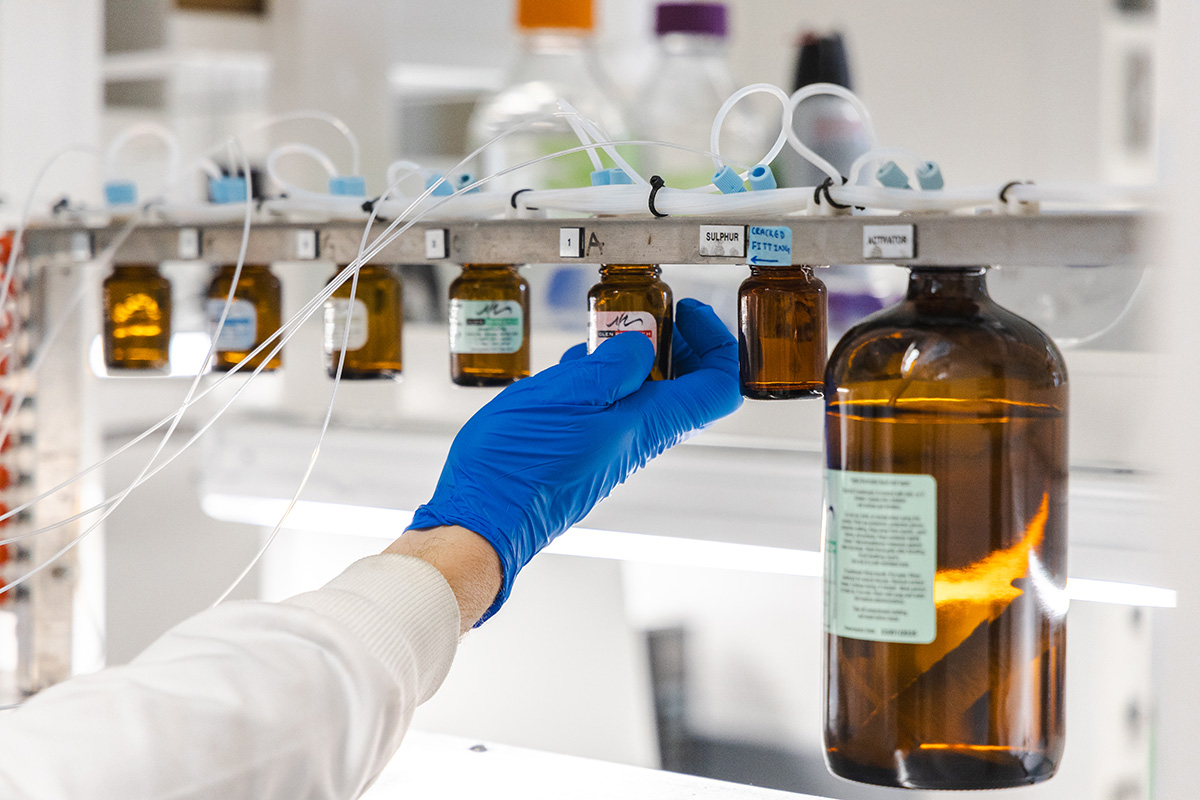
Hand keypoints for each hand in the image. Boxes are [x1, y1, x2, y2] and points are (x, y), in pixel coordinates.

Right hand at [406, 298, 741, 622]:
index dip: (716, 343)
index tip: (686, 313)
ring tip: (598, 334)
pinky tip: (570, 367)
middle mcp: (636, 439)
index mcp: (645, 424)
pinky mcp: (584, 452)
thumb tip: (644, 345)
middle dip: (672, 342)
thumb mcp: (568, 395)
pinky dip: (599, 378)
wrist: (482, 518)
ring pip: (644, 394)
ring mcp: (611, 447)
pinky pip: (609, 407)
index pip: (718, 388)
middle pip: (686, 387)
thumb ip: (613, 366)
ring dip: (630, 357)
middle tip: (640, 316)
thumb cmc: (518, 464)